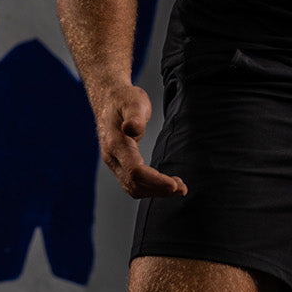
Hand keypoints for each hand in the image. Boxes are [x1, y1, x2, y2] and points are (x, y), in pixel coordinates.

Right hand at [94, 84, 187, 198]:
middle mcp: (112, 157)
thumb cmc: (124, 99)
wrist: (108, 99)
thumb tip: (131, 128)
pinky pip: (133, 184)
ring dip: (156, 192)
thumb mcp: (133, 102)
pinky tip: (167, 184)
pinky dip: (150, 188)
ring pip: (133, 188)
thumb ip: (135, 116)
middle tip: (183, 188)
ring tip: (179, 187)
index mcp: (115, 143)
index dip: (155, 180)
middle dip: (159, 190)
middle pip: (134, 184)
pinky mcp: (119, 164)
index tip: (174, 184)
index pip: (135, 171)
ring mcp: (114, 163)